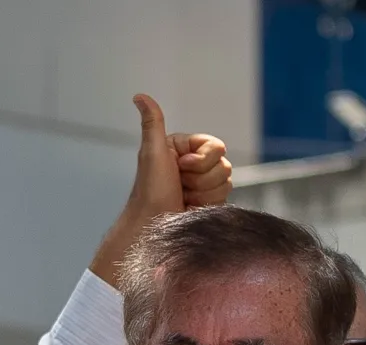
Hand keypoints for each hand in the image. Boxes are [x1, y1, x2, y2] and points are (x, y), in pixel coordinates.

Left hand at [90, 93, 232, 281]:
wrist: (150, 227)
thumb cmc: (150, 191)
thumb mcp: (152, 153)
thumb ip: (153, 123)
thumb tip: (139, 96)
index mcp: (184, 147)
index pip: (217, 146)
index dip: (202, 161)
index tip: (180, 168)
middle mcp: (194, 162)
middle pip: (224, 165)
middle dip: (201, 180)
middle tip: (179, 187)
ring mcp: (202, 182)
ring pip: (226, 182)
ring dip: (203, 195)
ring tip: (182, 199)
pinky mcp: (207, 200)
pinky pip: (225, 198)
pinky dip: (206, 205)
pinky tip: (188, 209)